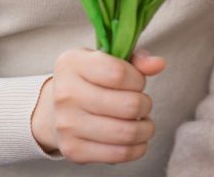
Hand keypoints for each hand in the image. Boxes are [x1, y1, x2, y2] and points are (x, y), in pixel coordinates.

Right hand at [31, 47, 165, 162]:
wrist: (54, 110)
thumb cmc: (89, 80)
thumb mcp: (107, 60)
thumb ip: (135, 59)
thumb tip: (159, 64)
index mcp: (72, 63)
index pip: (119, 73)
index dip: (138, 79)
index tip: (137, 81)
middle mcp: (66, 94)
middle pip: (128, 105)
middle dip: (145, 104)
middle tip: (141, 103)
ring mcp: (67, 124)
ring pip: (127, 132)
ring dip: (145, 128)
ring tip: (143, 122)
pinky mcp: (74, 150)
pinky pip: (119, 154)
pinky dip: (137, 148)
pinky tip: (135, 139)